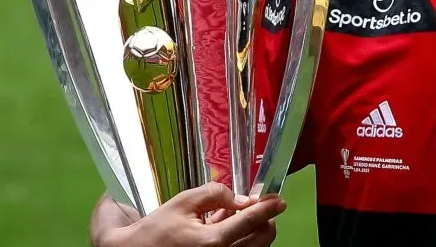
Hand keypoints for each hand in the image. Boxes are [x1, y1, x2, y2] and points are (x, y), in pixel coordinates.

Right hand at [91, 182, 284, 246]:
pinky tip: (226, 226)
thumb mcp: (183, 202)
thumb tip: (240, 198)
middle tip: (259, 205)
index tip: (279, 199)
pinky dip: (242, 239)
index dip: (269, 207)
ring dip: (254, 229)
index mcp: (212, 241)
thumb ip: (214, 194)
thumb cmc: (156, 230)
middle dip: (265, 220)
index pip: (252, 221)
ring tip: (236, 215)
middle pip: (262, 239)